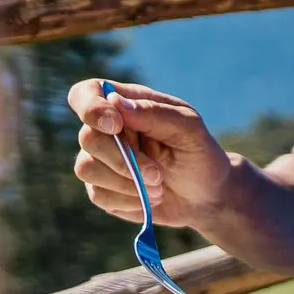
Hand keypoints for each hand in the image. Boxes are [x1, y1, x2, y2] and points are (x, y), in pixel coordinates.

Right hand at [66, 80, 235, 228]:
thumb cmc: (199, 154)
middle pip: (87, 137)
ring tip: (159, 187)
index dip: (91, 107)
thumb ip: (155, 113)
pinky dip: (128, 200)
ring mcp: (100, 160)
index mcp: (126, 105)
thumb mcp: (190, 130)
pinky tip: (149, 200)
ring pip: (86, 168)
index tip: (116, 125)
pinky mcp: (102, 188)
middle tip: (158, 174)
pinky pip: (98, 194)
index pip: (86, 93)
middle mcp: (106, 130)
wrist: (207, 197)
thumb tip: (116, 103)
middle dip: (123, 159)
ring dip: (126, 182)